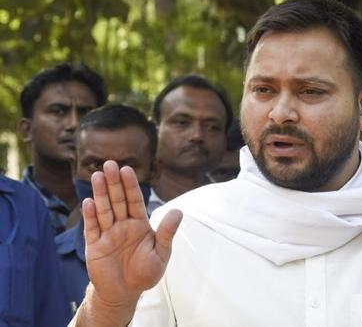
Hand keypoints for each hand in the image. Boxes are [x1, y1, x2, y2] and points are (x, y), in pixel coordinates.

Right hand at [83, 160, 182, 303]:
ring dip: (100, 193)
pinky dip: (90, 216)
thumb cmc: (145, 273)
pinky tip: (88, 202)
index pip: (135, 201)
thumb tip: (179, 211)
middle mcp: (123, 225)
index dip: (131, 185)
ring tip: (96, 175)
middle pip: (118, 200)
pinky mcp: (94, 245)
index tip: (127, 169)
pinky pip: (92, 228)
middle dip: (114, 183)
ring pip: (103, 210)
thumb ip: (166, 233)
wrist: (124, 293)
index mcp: (140, 224)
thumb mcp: (160, 253)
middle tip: (110, 163)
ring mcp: (108, 234)